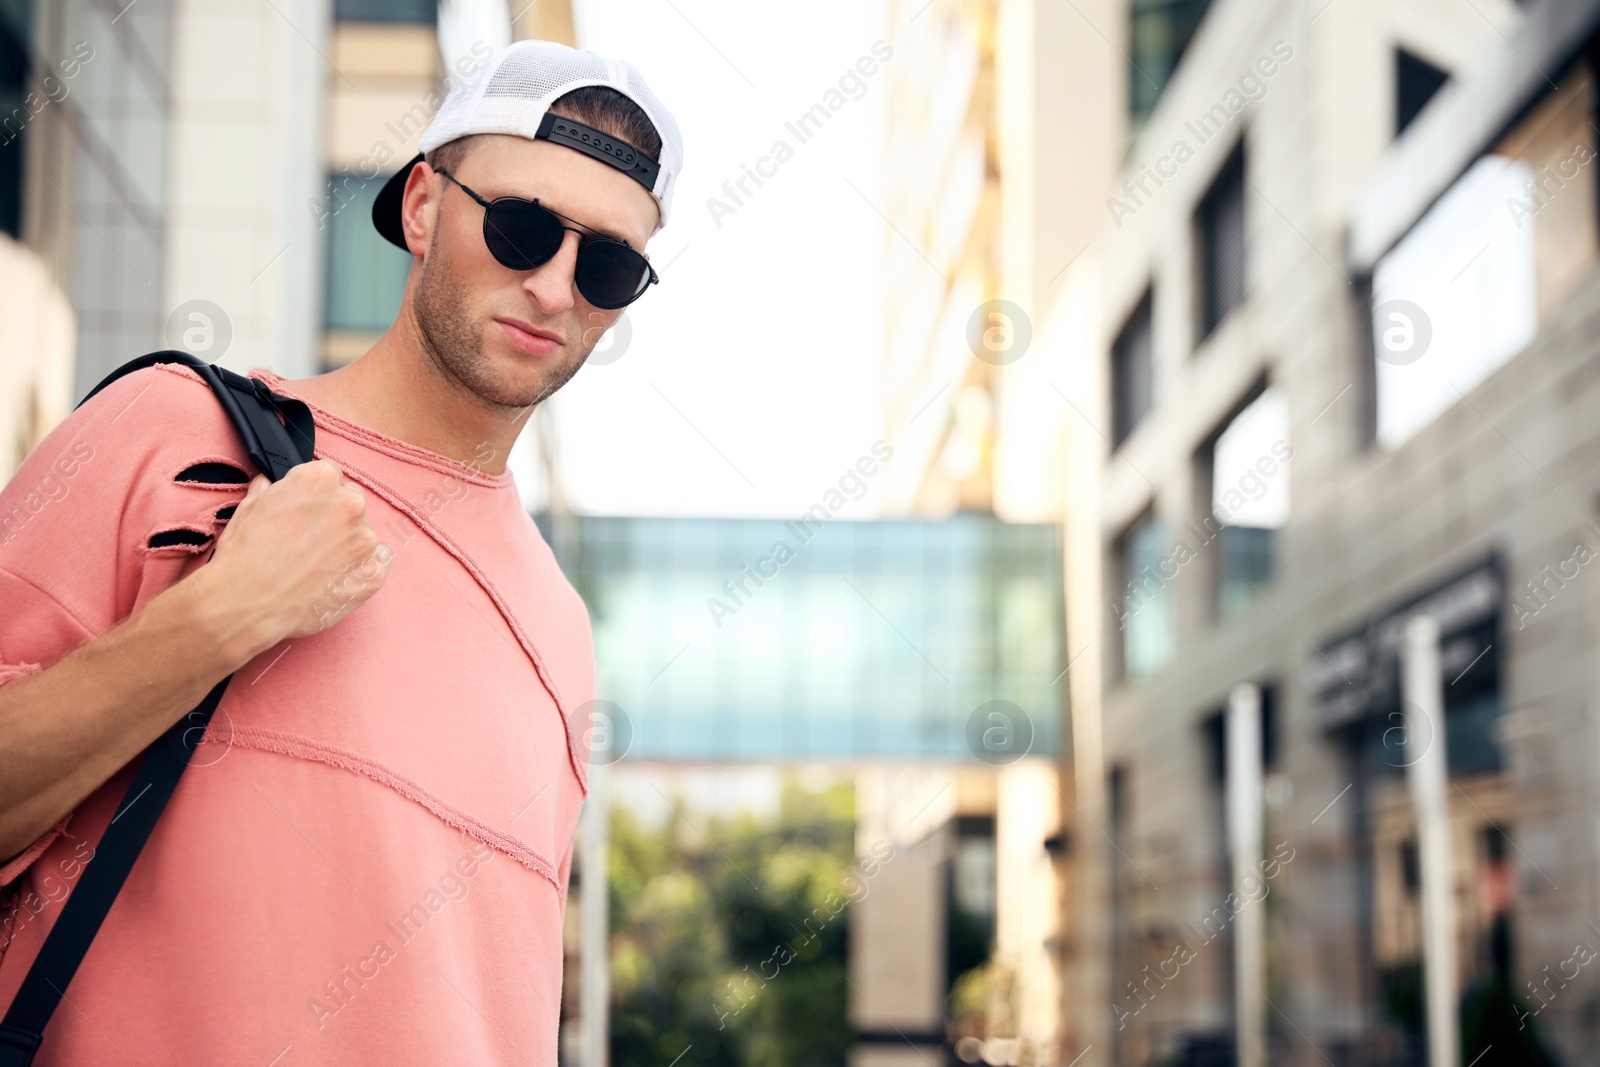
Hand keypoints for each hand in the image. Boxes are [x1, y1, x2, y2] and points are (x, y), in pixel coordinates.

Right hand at [205, 460, 391, 651]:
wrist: (245, 604)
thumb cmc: (244, 555)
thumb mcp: (249, 506)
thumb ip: (271, 488)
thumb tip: (272, 484)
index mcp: (321, 480)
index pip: (329, 475)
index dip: (314, 494)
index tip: (304, 509)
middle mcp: (350, 506)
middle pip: (351, 501)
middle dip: (334, 515)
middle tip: (308, 538)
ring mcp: (365, 541)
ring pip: (363, 534)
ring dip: (346, 543)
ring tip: (315, 564)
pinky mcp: (373, 574)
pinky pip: (376, 564)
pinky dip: (360, 570)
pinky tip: (334, 578)